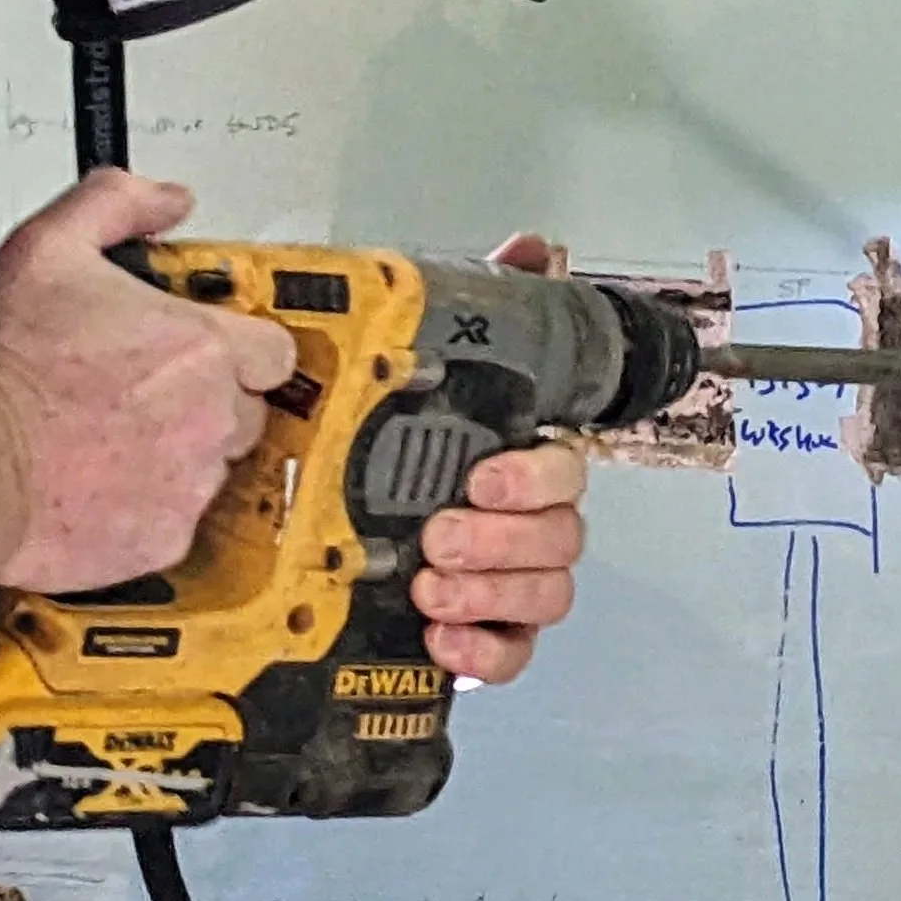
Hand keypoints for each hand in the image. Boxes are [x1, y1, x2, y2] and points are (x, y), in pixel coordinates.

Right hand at [0, 171, 296, 592]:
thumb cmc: (8, 364)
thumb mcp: (50, 246)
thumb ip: (118, 204)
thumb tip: (168, 199)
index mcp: (201, 347)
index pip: (274, 350)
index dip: (244, 349)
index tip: (208, 351)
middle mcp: (211, 418)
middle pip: (245, 411)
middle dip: (208, 403)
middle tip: (144, 396)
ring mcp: (191, 484)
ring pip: (211, 468)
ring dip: (177, 456)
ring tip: (112, 441)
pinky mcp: (163, 539)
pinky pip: (176, 521)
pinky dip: (147, 508)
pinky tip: (99, 486)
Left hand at [413, 232, 589, 684]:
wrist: (332, 541)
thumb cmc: (397, 446)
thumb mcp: (430, 364)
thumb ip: (485, 304)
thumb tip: (531, 246)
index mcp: (518, 464)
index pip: (568, 468)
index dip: (536, 477)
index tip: (484, 477)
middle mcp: (525, 527)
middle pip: (563, 539)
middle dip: (503, 541)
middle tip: (439, 534)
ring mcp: (510, 587)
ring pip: (547, 596)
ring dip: (492, 591)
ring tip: (430, 585)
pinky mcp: (485, 637)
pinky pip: (515, 655)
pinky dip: (486, 650)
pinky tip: (443, 636)